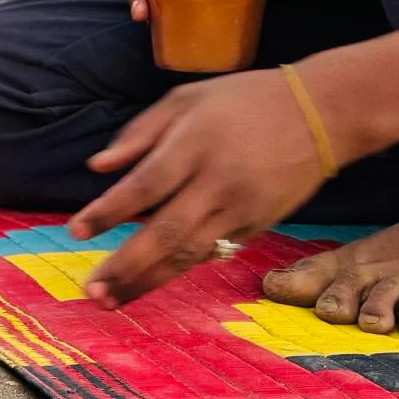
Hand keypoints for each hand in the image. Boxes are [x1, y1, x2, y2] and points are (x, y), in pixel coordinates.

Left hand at [66, 68, 332, 308]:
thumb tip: (97, 166)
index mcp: (195, 144)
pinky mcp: (259, 224)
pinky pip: (214, 251)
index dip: (107, 212)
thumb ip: (139, 133)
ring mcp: (242, 208)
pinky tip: (154, 281)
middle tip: (90, 290)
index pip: (143, 187)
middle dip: (124, 266)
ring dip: (148, 281)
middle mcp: (217, 181)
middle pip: (165, 233)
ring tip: (113, 300)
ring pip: (190, 254)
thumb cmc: (245, 100)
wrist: (322, 114)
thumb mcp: (187, 98)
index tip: (75, 230)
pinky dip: (183, 267)